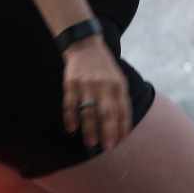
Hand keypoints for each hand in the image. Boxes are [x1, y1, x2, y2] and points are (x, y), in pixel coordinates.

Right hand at [61, 37, 132, 151]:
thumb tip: (123, 126)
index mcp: (117, 85)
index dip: (122, 126)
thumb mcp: (118, 79)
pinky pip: (70, 104)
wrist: (85, 45)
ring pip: (88, 110)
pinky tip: (72, 129)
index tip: (121, 141)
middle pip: (107, 112)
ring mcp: (86, 84)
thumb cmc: (104, 68)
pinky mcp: (71, 83)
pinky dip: (70, 117)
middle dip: (109, 131)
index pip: (122, 109)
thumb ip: (121, 100)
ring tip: (92, 143)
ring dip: (90, 128)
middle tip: (108, 147)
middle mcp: (103, 85)